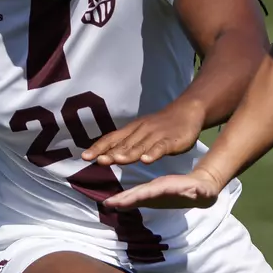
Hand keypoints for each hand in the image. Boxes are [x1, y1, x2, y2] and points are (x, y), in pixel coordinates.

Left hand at [81, 100, 206, 165]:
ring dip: (128, 154)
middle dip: (110, 153)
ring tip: (117, 161)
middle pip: (124, 144)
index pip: (112, 139)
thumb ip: (127, 144)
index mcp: (132, 130)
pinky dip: (153, 153)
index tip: (85, 157)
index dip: (99, 147)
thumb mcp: (141, 132)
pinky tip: (147, 160)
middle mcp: (141, 131)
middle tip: (98, 161)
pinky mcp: (171, 140)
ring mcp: (156, 135)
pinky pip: (160, 147)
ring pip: (140, 146)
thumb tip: (107, 156)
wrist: (187, 111)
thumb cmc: (161, 125)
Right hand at [104, 168, 225, 211]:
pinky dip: (127, 201)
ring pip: (136, 194)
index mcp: (168, 186)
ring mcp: (154, 191)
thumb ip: (202, 191)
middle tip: (107, 203)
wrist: (201, 185)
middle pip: (138, 192)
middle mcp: (158, 187)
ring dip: (122, 199)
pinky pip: (138, 197)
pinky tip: (116, 206)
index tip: (123, 201)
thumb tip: (202, 192)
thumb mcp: (205, 191)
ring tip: (107, 204)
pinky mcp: (153, 196)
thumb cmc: (204, 190)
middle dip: (123, 198)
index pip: (150, 191)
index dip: (136, 196)